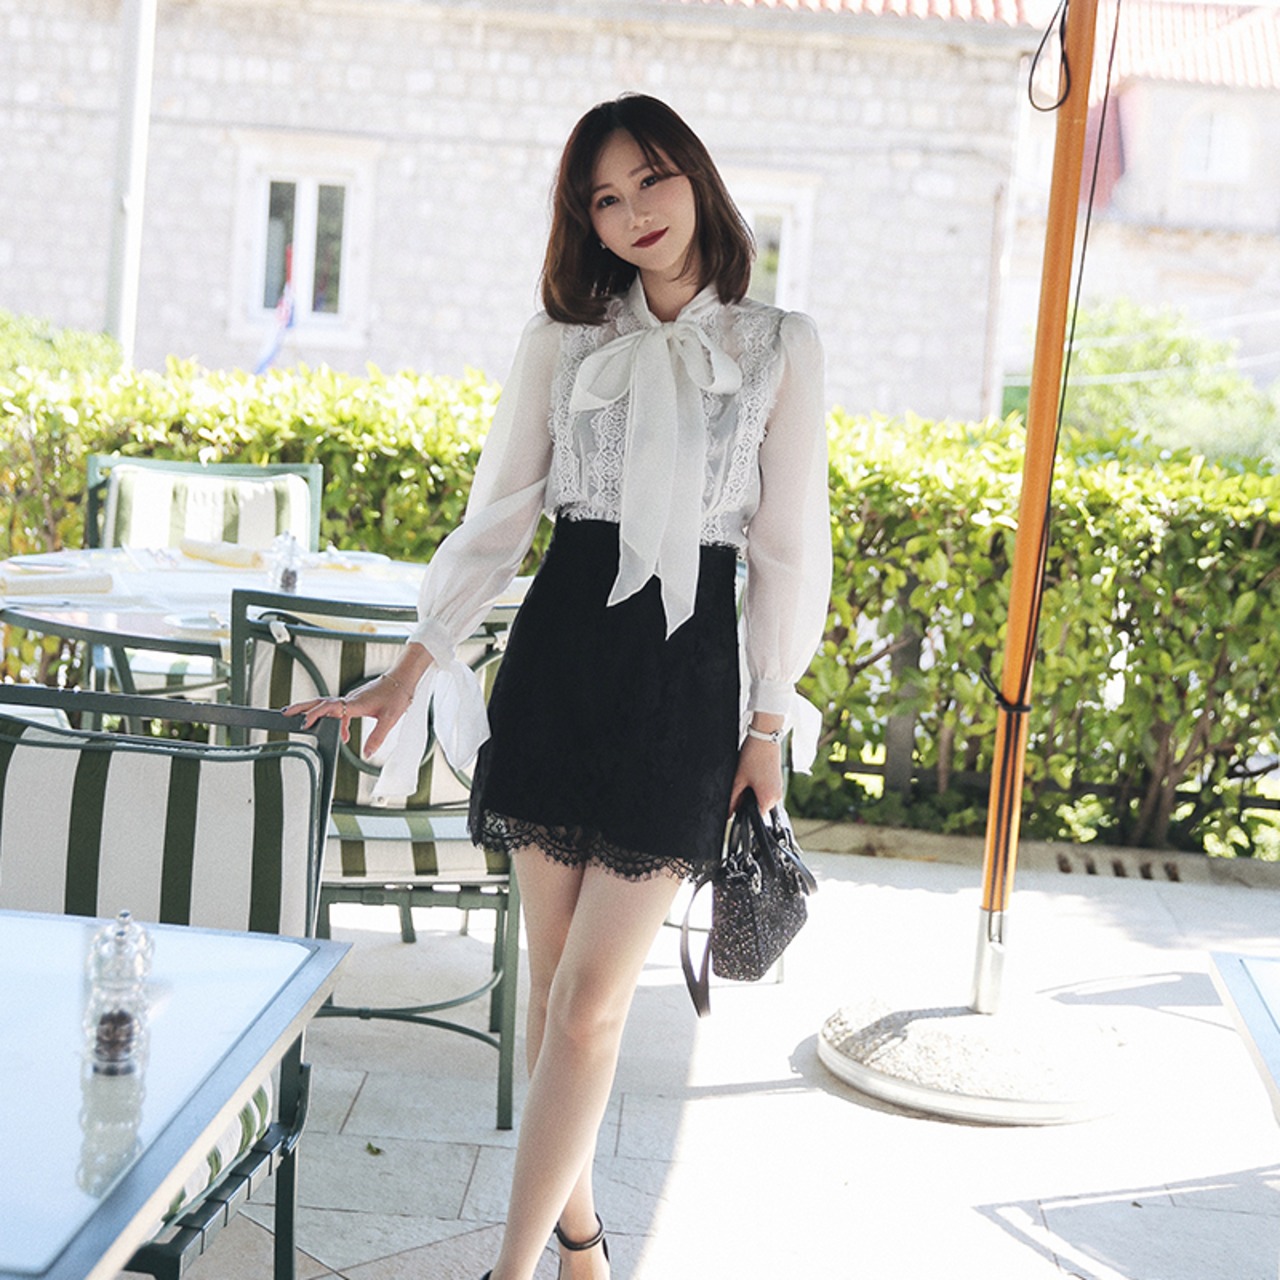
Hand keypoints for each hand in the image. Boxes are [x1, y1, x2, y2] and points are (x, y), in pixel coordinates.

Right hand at [285, 669, 420, 756]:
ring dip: (312, 711)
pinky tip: (342, 732)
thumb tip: (367, 753)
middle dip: (301, 708)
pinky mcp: (355, 700)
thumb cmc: (397, 695)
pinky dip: (332, 718)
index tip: (305, 723)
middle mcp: (350, 699)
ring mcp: (351, 699)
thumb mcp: (390, 719)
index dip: (316, 715)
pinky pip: (338, 708)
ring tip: (300, 720)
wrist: (403, 680)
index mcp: (355, 703)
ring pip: (326, 704)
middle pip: (320, 702)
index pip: (329, 708)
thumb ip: (377, 737)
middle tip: (284, 713)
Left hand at [729, 735, 783, 814]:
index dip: (743, 811)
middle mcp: (777, 797)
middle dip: (746, 800)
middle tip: (740, 784)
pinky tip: (752, 773)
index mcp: (768, 800)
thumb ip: (733, 800)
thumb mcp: (738, 780)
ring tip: (747, 776)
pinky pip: (766, 790)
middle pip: (758, 807)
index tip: (737, 800)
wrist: (765, 737)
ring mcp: (779, 789)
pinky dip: (757, 785)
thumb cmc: (753, 757)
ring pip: (761, 798)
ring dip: (752, 791)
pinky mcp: (777, 781)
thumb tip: (728, 815)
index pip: (755, 817)